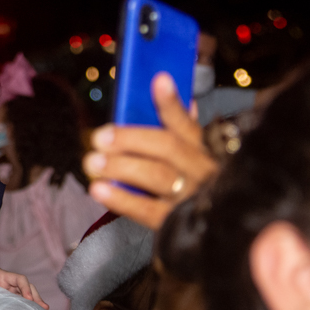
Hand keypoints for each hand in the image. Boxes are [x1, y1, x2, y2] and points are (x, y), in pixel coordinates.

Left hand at [0, 251, 49, 309]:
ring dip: (34, 303)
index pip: (20, 279)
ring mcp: (9, 290)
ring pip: (25, 295)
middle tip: (44, 308)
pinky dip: (25, 307)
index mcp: (4, 275)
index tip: (29, 297)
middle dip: (36, 297)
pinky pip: (18, 301)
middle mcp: (9, 283)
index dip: (25, 287)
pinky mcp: (6, 296)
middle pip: (27, 288)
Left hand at [83, 73, 218, 229]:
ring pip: (157, 177)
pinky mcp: (177, 224)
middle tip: (99, 136)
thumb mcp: (189, 154)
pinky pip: (148, 211)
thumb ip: (177, 123)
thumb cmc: (188, 183)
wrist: (216, 230)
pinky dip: (121, 199)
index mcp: (203, 150)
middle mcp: (201, 171)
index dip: (172, 102)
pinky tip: (98, 189)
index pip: (187, 122)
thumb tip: (165, 82)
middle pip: (167, 147)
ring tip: (92, 161)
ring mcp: (191, 198)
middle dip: (131, 138)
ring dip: (121, 166)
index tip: (158, 79)